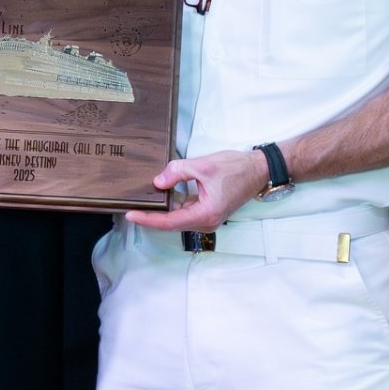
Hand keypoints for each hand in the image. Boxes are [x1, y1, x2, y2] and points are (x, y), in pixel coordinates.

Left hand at [123, 148, 267, 232]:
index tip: (131, 215)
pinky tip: (161, 195)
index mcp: (205, 214)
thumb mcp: (203, 166)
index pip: (169, 222)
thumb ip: (177, 172)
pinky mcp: (208, 212)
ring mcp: (208, 219)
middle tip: (130, 208)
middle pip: (171, 223)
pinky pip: (186, 212)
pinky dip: (173, 205)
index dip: (148, 220)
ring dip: (162, 211)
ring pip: (178, 218)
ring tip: (141, 202)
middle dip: (151, 216)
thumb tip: (157, 182)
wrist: (258, 169)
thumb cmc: (236, 168)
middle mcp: (206, 222)